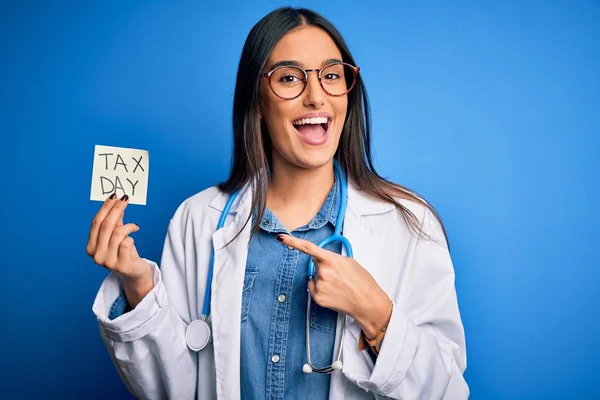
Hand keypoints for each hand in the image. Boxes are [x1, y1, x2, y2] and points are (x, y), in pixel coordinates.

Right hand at [86, 193, 152, 306]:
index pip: (96, 223)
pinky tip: (133, 238)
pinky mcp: (121, 265)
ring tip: (134, 226)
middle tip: (125, 199)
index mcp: (91, 247)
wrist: (134, 274)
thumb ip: (115, 221)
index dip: (105, 208)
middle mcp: (96, 255)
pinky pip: (127, 243)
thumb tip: (116, 201)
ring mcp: (108, 262)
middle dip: (116, 209)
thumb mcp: (116, 236)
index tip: (114, 196)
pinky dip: (131, 237)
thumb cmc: (124, 253)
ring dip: (128, 226)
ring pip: (117, 233)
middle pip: (106, 226)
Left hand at [277, 234, 391, 337]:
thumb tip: (321, 259)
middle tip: (339, 274)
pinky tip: (334, 292)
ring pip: (314, 276)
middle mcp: (322, 272)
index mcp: (330, 260)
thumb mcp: (349, 262)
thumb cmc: (362, 281)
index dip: (292, 242)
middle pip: (315, 263)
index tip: (280, 238)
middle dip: (323, 265)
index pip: (307, 248)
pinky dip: (321, 288)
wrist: (367, 302)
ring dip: (323, 278)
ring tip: (339, 285)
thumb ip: (332, 258)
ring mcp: (318, 286)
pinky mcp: (317, 298)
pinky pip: (313, 288)